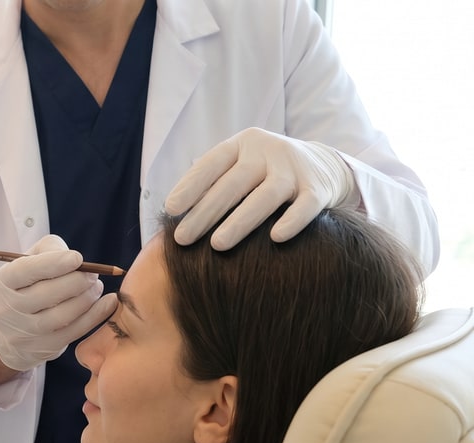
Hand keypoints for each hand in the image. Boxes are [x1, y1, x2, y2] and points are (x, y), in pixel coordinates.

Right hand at [0, 235, 118, 371]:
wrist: (6, 336)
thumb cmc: (23, 288)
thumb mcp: (25, 264)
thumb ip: (48, 251)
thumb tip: (76, 259)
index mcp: (0, 283)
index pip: (25, 271)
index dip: (54, 263)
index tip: (77, 258)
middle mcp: (7, 310)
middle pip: (47, 294)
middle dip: (77, 281)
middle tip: (93, 274)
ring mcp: (24, 333)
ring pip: (63, 314)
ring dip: (87, 298)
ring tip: (96, 287)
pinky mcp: (42, 349)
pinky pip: (74, 331)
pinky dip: (95, 315)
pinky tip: (108, 303)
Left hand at [164, 127, 357, 249]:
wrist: (324, 165)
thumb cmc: (264, 173)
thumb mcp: (238, 166)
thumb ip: (211, 182)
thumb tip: (171, 212)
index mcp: (242, 145)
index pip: (212, 163)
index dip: (191, 185)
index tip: (170, 209)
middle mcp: (268, 152)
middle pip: (234, 183)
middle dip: (206, 211)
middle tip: (182, 238)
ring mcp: (295, 169)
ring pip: (266, 195)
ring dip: (241, 220)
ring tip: (217, 245)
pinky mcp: (318, 188)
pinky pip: (306, 206)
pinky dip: (292, 220)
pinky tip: (275, 237)